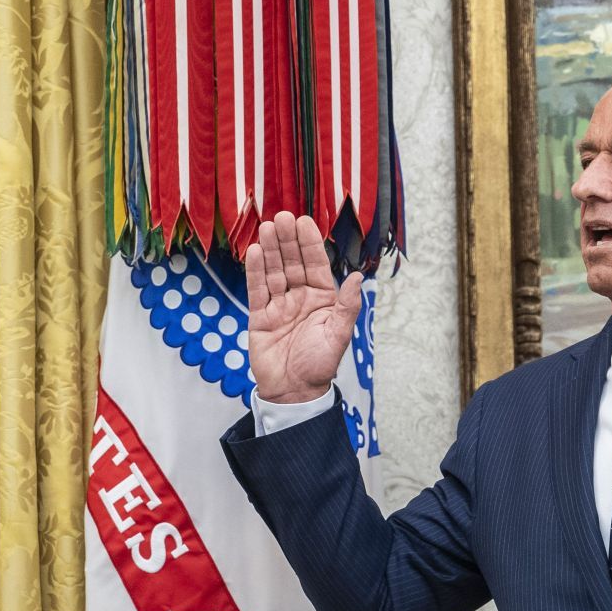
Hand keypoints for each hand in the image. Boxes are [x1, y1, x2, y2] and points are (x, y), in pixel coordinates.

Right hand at [244, 212, 362, 404]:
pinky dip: (255, 271)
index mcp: (323, 300)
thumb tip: (358, 278)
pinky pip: (257, 290)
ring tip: (266, 228)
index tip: (304, 222)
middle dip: (287, 241)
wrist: (294, 392)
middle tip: (282, 218)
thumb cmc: (319, 366)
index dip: (310, 243)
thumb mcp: (339, 335)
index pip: (316, 265)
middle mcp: (301, 298)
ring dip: (270, 250)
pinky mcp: (260, 317)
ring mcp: (279, 306)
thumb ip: (347, 307)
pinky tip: (253, 252)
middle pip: (293, 263)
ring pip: (274, 272)